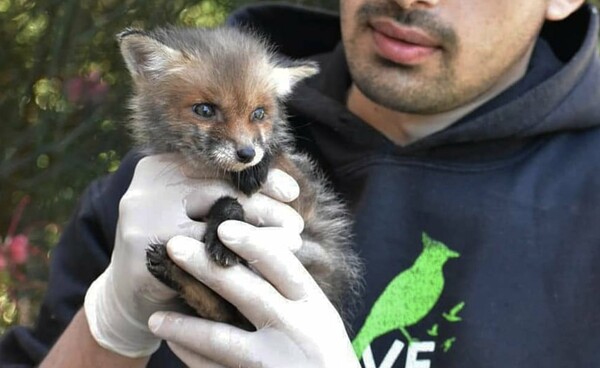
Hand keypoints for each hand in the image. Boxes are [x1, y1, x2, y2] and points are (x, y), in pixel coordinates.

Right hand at [84, 154, 301, 357]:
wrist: (128, 296)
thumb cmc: (175, 248)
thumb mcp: (196, 214)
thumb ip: (227, 195)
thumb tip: (289, 190)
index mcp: (162, 166)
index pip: (219, 165)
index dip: (260, 178)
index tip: (292, 193)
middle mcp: (149, 185)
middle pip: (221, 191)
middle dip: (265, 209)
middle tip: (296, 226)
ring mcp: (142, 217)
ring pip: (216, 225)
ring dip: (260, 237)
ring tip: (291, 245)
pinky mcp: (144, 252)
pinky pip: (204, 259)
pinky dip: (238, 264)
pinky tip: (261, 270)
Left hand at [147, 221, 359, 367]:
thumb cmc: (326, 354)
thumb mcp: (320, 319)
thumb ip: (292, 293)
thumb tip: (250, 254)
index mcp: (314, 307)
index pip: (283, 266)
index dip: (253, 244)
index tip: (223, 226)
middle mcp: (297, 330)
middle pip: (247, 292)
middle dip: (207, 268)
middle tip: (174, 246)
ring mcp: (276, 361)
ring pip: (222, 339)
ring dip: (184, 326)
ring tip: (156, 318)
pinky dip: (193, 356)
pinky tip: (175, 344)